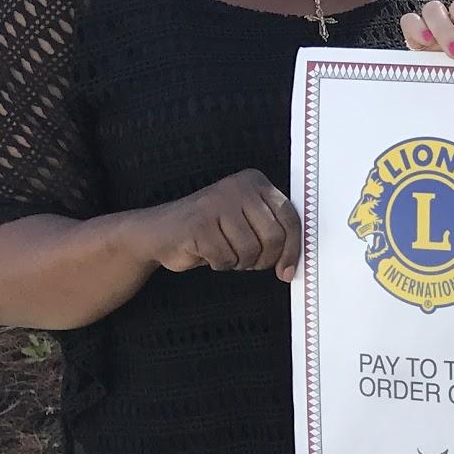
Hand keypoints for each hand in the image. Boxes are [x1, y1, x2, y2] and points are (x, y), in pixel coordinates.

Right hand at [138, 170, 303, 280]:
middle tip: (249, 262)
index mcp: (255, 182)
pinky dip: (220, 264)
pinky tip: (208, 253)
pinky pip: (226, 258)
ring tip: (226, 253)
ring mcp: (216, 203)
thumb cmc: (211, 231)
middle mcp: (237, 187)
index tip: (287, 271)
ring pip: (250, 250)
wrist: (160, 233)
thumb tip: (293, 264)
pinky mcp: (199, 224)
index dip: (292, 250)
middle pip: (273, 237)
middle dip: (264, 259)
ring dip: (240, 262)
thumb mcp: (248, 222)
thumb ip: (273, 232)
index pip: (290, 218)